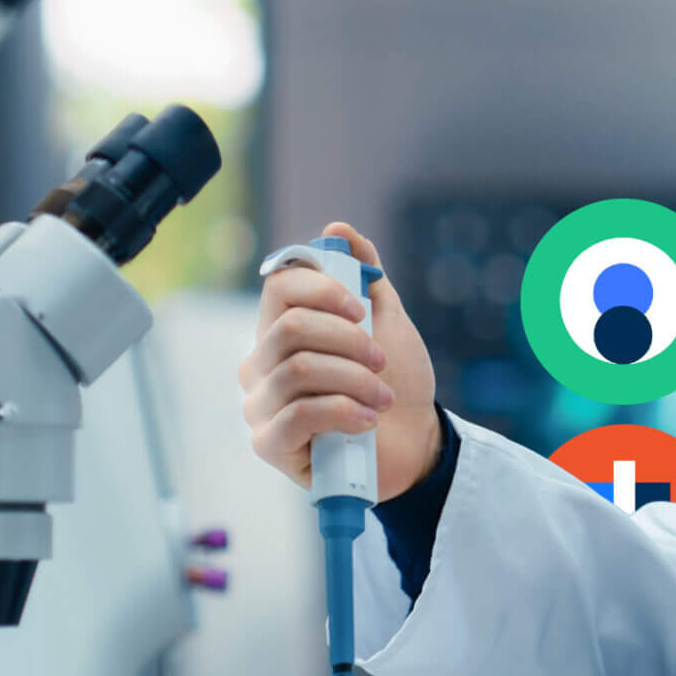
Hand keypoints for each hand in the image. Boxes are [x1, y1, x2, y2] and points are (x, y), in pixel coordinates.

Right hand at [239, 221, 441, 500]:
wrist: (414, 446)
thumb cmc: (396, 383)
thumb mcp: (386, 321)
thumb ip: (363, 276)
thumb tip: (337, 229)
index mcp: (282, 329)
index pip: (279, 288)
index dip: (322, 290)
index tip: (361, 309)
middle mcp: (262, 364)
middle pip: (290, 327)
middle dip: (348, 341)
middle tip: (381, 361)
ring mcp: (261, 405)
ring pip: (298, 370)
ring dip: (353, 380)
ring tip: (383, 397)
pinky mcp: (270, 444)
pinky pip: (298, 415)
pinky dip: (343, 412)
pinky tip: (367, 421)